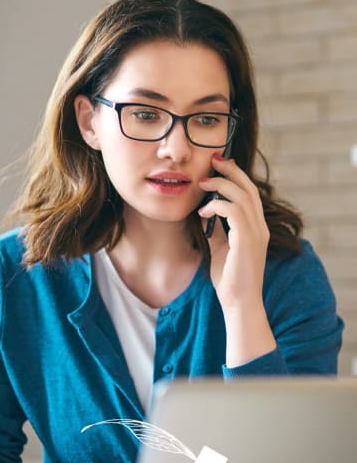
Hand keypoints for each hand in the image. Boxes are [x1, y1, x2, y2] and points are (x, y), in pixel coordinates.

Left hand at [198, 155, 275, 366]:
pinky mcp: (248, 240)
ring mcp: (257, 232)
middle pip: (248, 188)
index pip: (249, 194)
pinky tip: (203, 213)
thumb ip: (217, 229)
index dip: (236, 176)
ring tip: (202, 183)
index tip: (219, 166)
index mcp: (256, 227)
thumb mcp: (221, 247)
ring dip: (221, 185)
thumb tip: (206, 213)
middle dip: (231, 171)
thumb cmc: (229, 278)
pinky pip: (234, 211)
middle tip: (213, 160)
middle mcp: (260, 226)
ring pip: (242, 195)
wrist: (238, 302)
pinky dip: (217, 206)